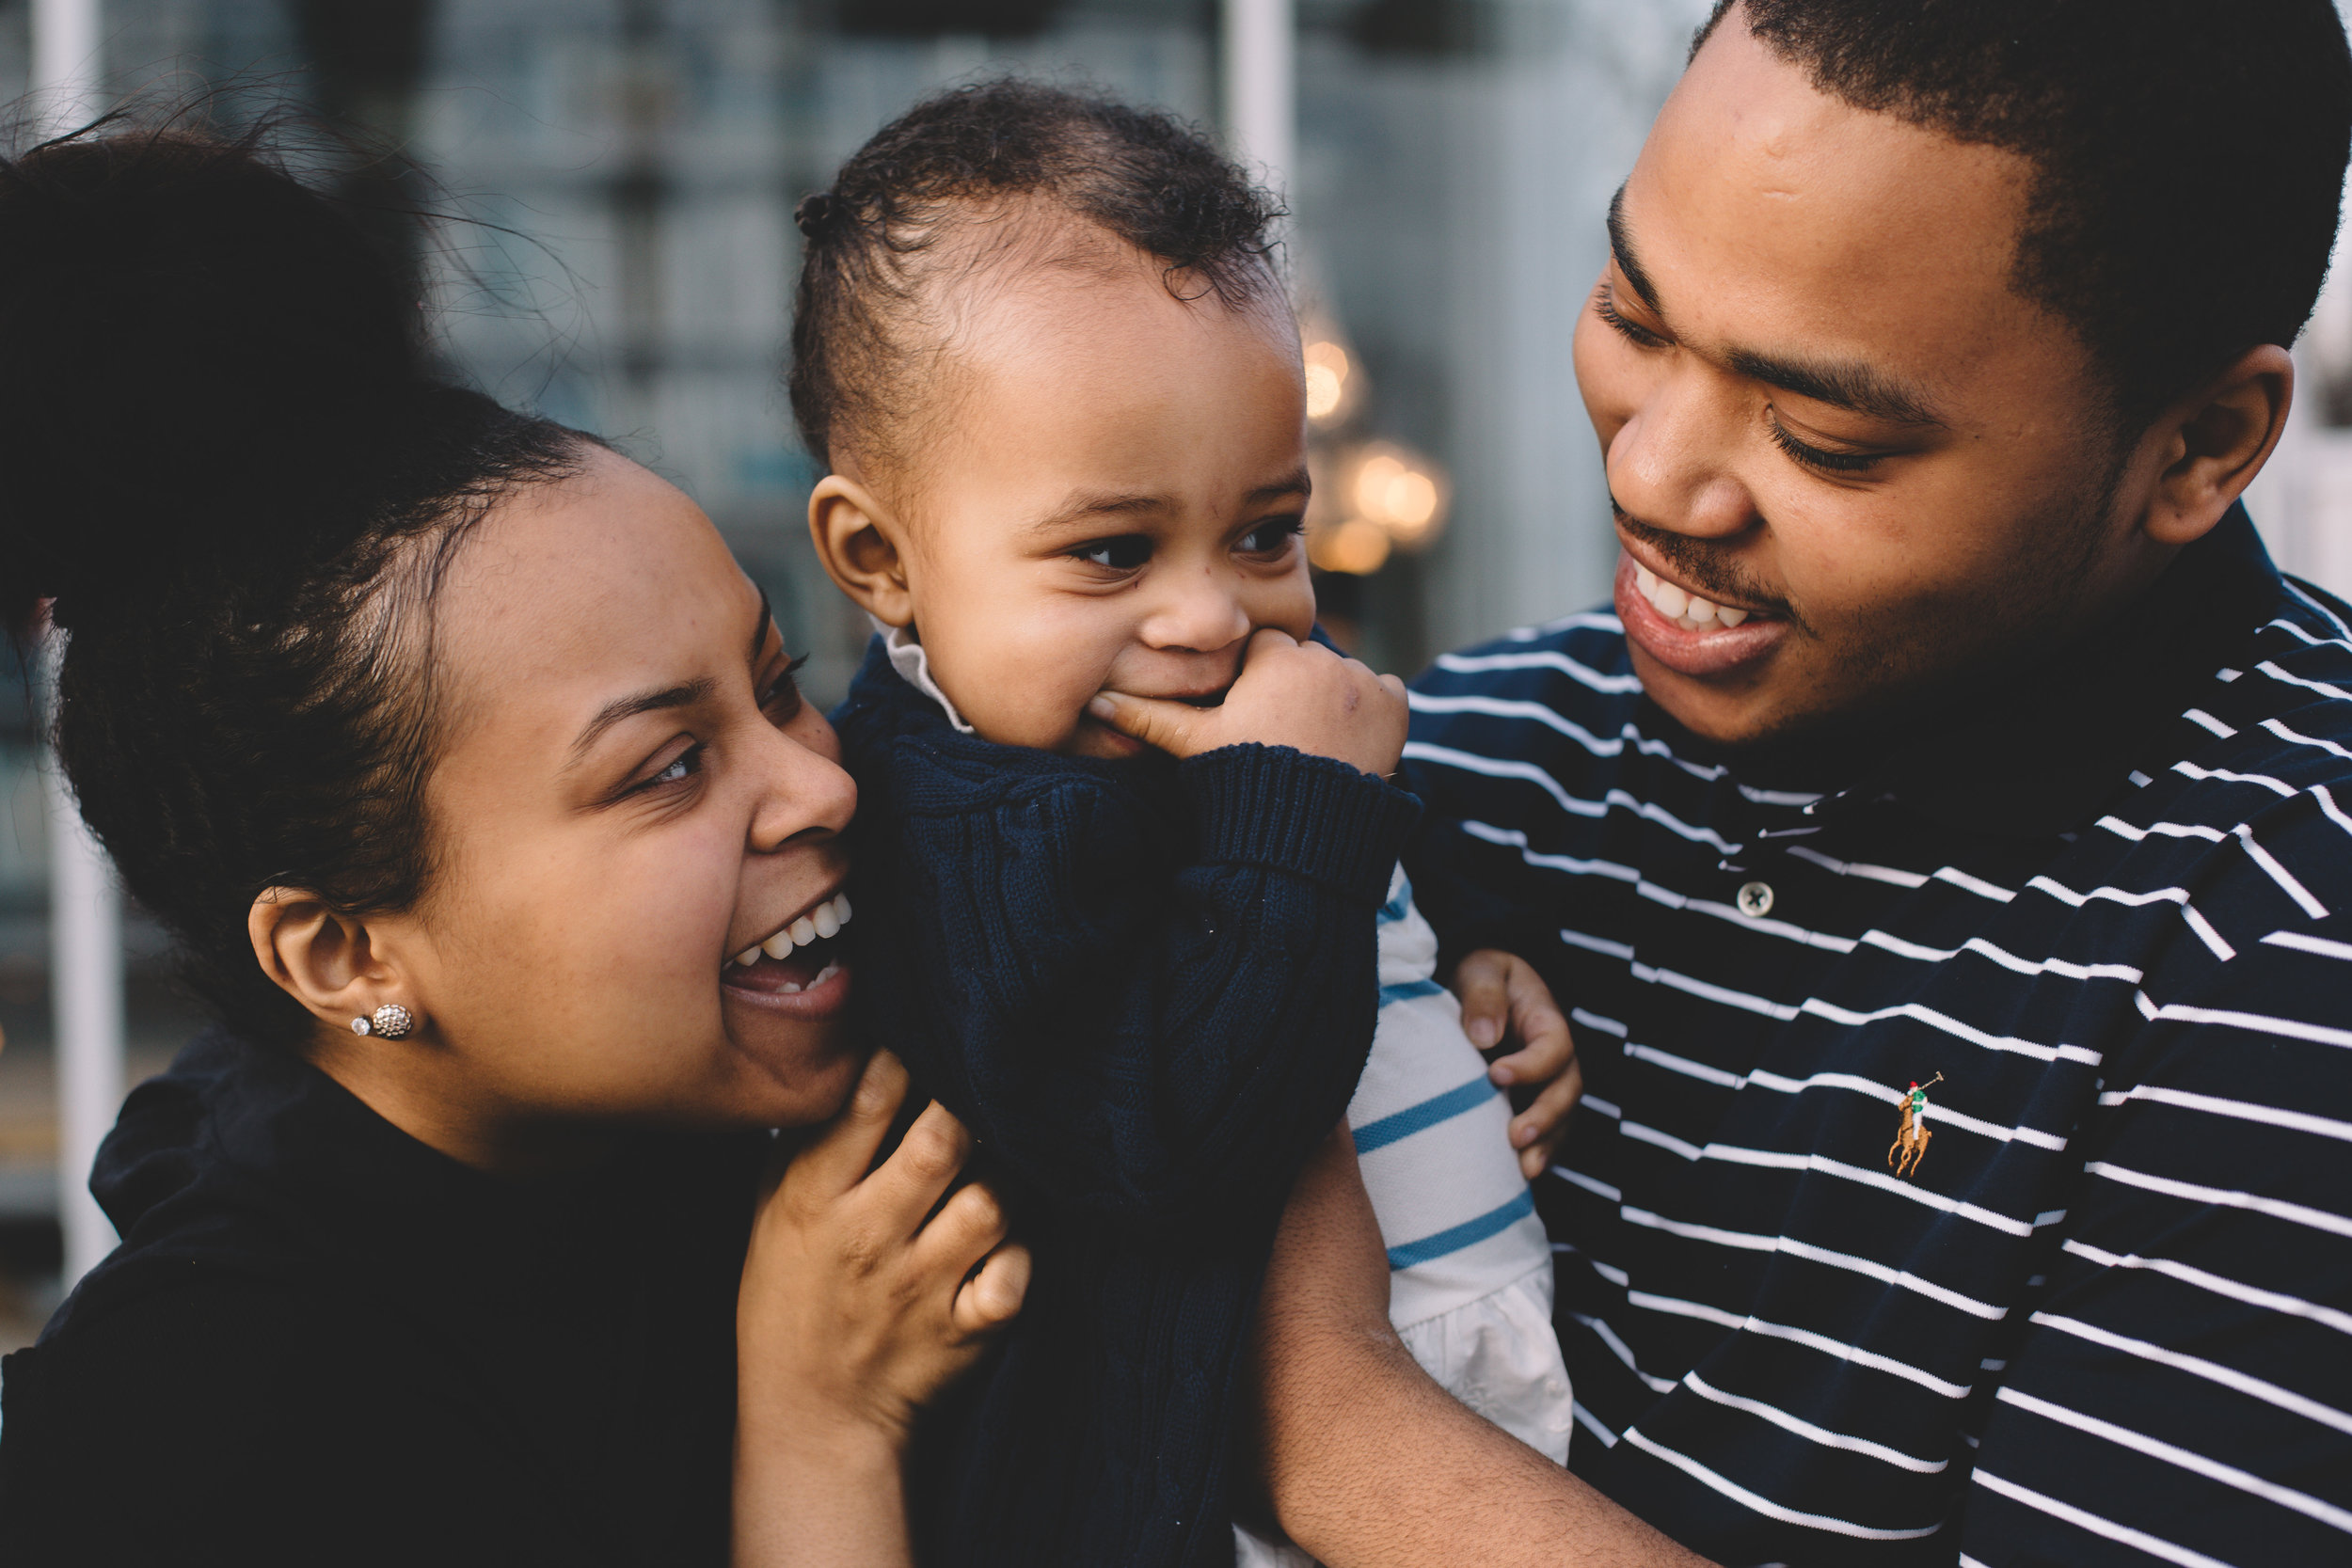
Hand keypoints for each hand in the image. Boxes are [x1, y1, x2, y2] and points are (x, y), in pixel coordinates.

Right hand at [734, 1050, 1028, 1566]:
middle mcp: (869, 1238)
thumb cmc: (792, 1295)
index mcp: (814, 1200)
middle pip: (941, 1144)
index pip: (864, 1104)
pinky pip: (1015, 1277)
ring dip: (1005, 1176)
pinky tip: (1010, 1243)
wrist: (813, 1415)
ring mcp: (921, 1287)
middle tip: (978, 1097)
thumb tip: (853, 1052)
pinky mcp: (965, 1330)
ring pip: (991, 1202)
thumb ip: (809, 1138)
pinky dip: (1023, 1256)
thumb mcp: (771, 1212)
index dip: (903, 1059)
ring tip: (997, 1169)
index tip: (923, 1045)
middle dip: (966, 1107)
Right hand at [1087, 628, 1409, 777]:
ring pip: (1344, 677)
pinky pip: (1385, 693)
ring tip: (1314, 745)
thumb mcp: (1193, 745)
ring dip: (1334, 699)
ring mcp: (1363, 682)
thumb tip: (1093, 702)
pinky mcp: (1396, 706)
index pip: (1264, 651)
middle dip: (1296, 688)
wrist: (1304, 830)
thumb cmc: (1242, 781)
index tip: (1254, 716)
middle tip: (1283, 736)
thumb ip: (1146, 716)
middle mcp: (1322, 660)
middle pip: (1305, 661)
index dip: (1257, 682)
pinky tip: (1348, 743)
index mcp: (1273, 659)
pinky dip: (1373, 712)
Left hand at [1452, 949, 1581, 1179]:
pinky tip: (1517, 1177)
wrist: (1480, 993)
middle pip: (1568, 1091)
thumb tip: (1483, 1037)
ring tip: (1523, 1169)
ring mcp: (1547, 1086)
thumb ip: (1483, 996)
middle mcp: (1556, 1059)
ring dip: (1546, 1146)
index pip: (1554, 1047)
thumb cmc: (1483, 978)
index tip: (1496, 1074)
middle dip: (1546, 1116)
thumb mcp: (1482, 971)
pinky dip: (1536, 1156)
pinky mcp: (1531, 1106)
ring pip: (1562, 1121)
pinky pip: (1545, 1136)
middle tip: (1515, 1135)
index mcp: (1547, 1021)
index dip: (1531, 1065)